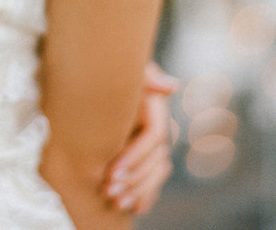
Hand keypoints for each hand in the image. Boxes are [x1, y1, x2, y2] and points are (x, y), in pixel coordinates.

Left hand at [100, 61, 178, 215]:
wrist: (102, 75)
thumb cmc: (112, 68)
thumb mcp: (129, 70)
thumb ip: (147, 76)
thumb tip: (173, 85)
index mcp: (156, 109)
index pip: (154, 138)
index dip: (135, 156)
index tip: (111, 170)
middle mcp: (158, 129)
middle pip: (156, 161)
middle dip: (133, 179)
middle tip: (107, 192)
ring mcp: (153, 144)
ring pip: (156, 173)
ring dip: (137, 191)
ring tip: (115, 203)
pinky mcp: (144, 155)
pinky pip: (153, 178)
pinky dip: (146, 194)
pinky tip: (135, 208)